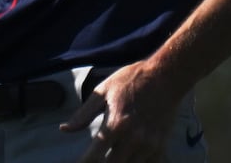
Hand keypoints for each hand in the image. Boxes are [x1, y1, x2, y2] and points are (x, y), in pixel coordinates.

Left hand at [60, 61, 181, 162]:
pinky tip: (129, 158)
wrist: (166, 76)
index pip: (94, 155)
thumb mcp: (104, 91)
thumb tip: (64, 129)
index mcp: (116, 123)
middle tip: (96, 160)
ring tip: (111, 158)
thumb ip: (83, 114)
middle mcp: (133, 138)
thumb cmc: (133, 80)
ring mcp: (148, 144)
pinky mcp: (160, 145)